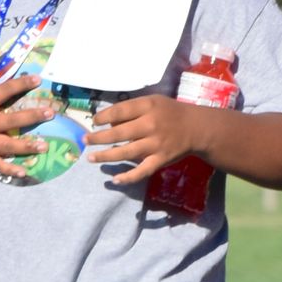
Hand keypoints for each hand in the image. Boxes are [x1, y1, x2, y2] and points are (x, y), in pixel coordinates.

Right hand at [0, 69, 48, 176]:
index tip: (38, 80)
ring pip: (6, 145)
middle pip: (11, 120)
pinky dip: (9, 169)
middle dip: (32, 116)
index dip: (21, 85)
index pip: (3, 91)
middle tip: (50, 113)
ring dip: (26, 145)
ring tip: (44, 145)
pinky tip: (24, 171)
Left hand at [88, 93, 210, 187]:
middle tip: (84, 140)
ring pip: (126, 152)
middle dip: (98, 137)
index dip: (103, 117)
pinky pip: (142, 170)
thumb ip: (132, 110)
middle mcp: (151, 124)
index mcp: (148, 107)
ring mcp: (156, 144)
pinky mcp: (161, 159)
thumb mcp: (152, 102)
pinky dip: (129, 177)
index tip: (94, 121)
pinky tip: (115, 179)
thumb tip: (108, 123)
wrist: (197, 128)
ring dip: (106, 156)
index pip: (120, 111)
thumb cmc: (170, 113)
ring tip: (91, 158)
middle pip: (119, 132)